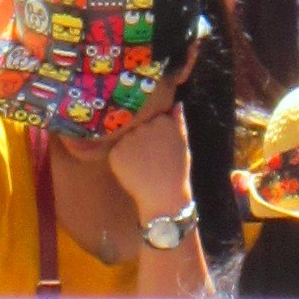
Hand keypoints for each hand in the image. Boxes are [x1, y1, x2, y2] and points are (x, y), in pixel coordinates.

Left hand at [106, 108, 192, 222]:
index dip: (154, 127)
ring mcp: (128, 139)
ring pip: (125, 134)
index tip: (158, 140)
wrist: (162, 195)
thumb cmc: (176, 170)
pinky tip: (131, 167)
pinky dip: (121, 156)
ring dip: (129, 143)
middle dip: (140, 133)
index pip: (153, 114)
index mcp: (162, 120)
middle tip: (148, 152)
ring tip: (140, 160)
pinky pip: (116, 149)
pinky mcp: (116, 152)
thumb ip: (178, 120)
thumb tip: (177, 103)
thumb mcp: (182, 142)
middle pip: (137, 122)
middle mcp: (143, 126)